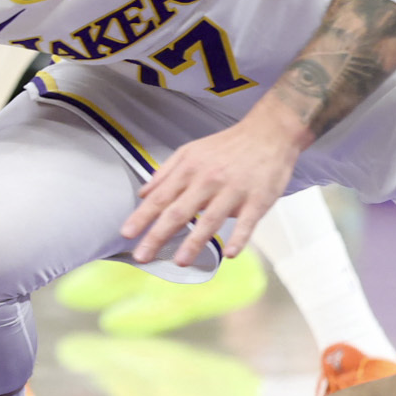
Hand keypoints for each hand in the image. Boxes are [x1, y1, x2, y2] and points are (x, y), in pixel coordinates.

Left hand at [120, 112, 304, 265]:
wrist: (268, 133)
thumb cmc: (227, 146)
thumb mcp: (190, 151)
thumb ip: (166, 173)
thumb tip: (143, 193)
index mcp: (189, 170)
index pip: (160, 198)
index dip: (142, 217)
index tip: (126, 234)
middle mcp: (208, 181)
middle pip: (179, 212)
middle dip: (158, 235)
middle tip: (142, 256)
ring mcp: (234, 191)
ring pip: (211, 220)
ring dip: (195, 242)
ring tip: (180, 261)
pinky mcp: (258, 200)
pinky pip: (247, 222)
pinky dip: (239, 238)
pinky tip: (229, 254)